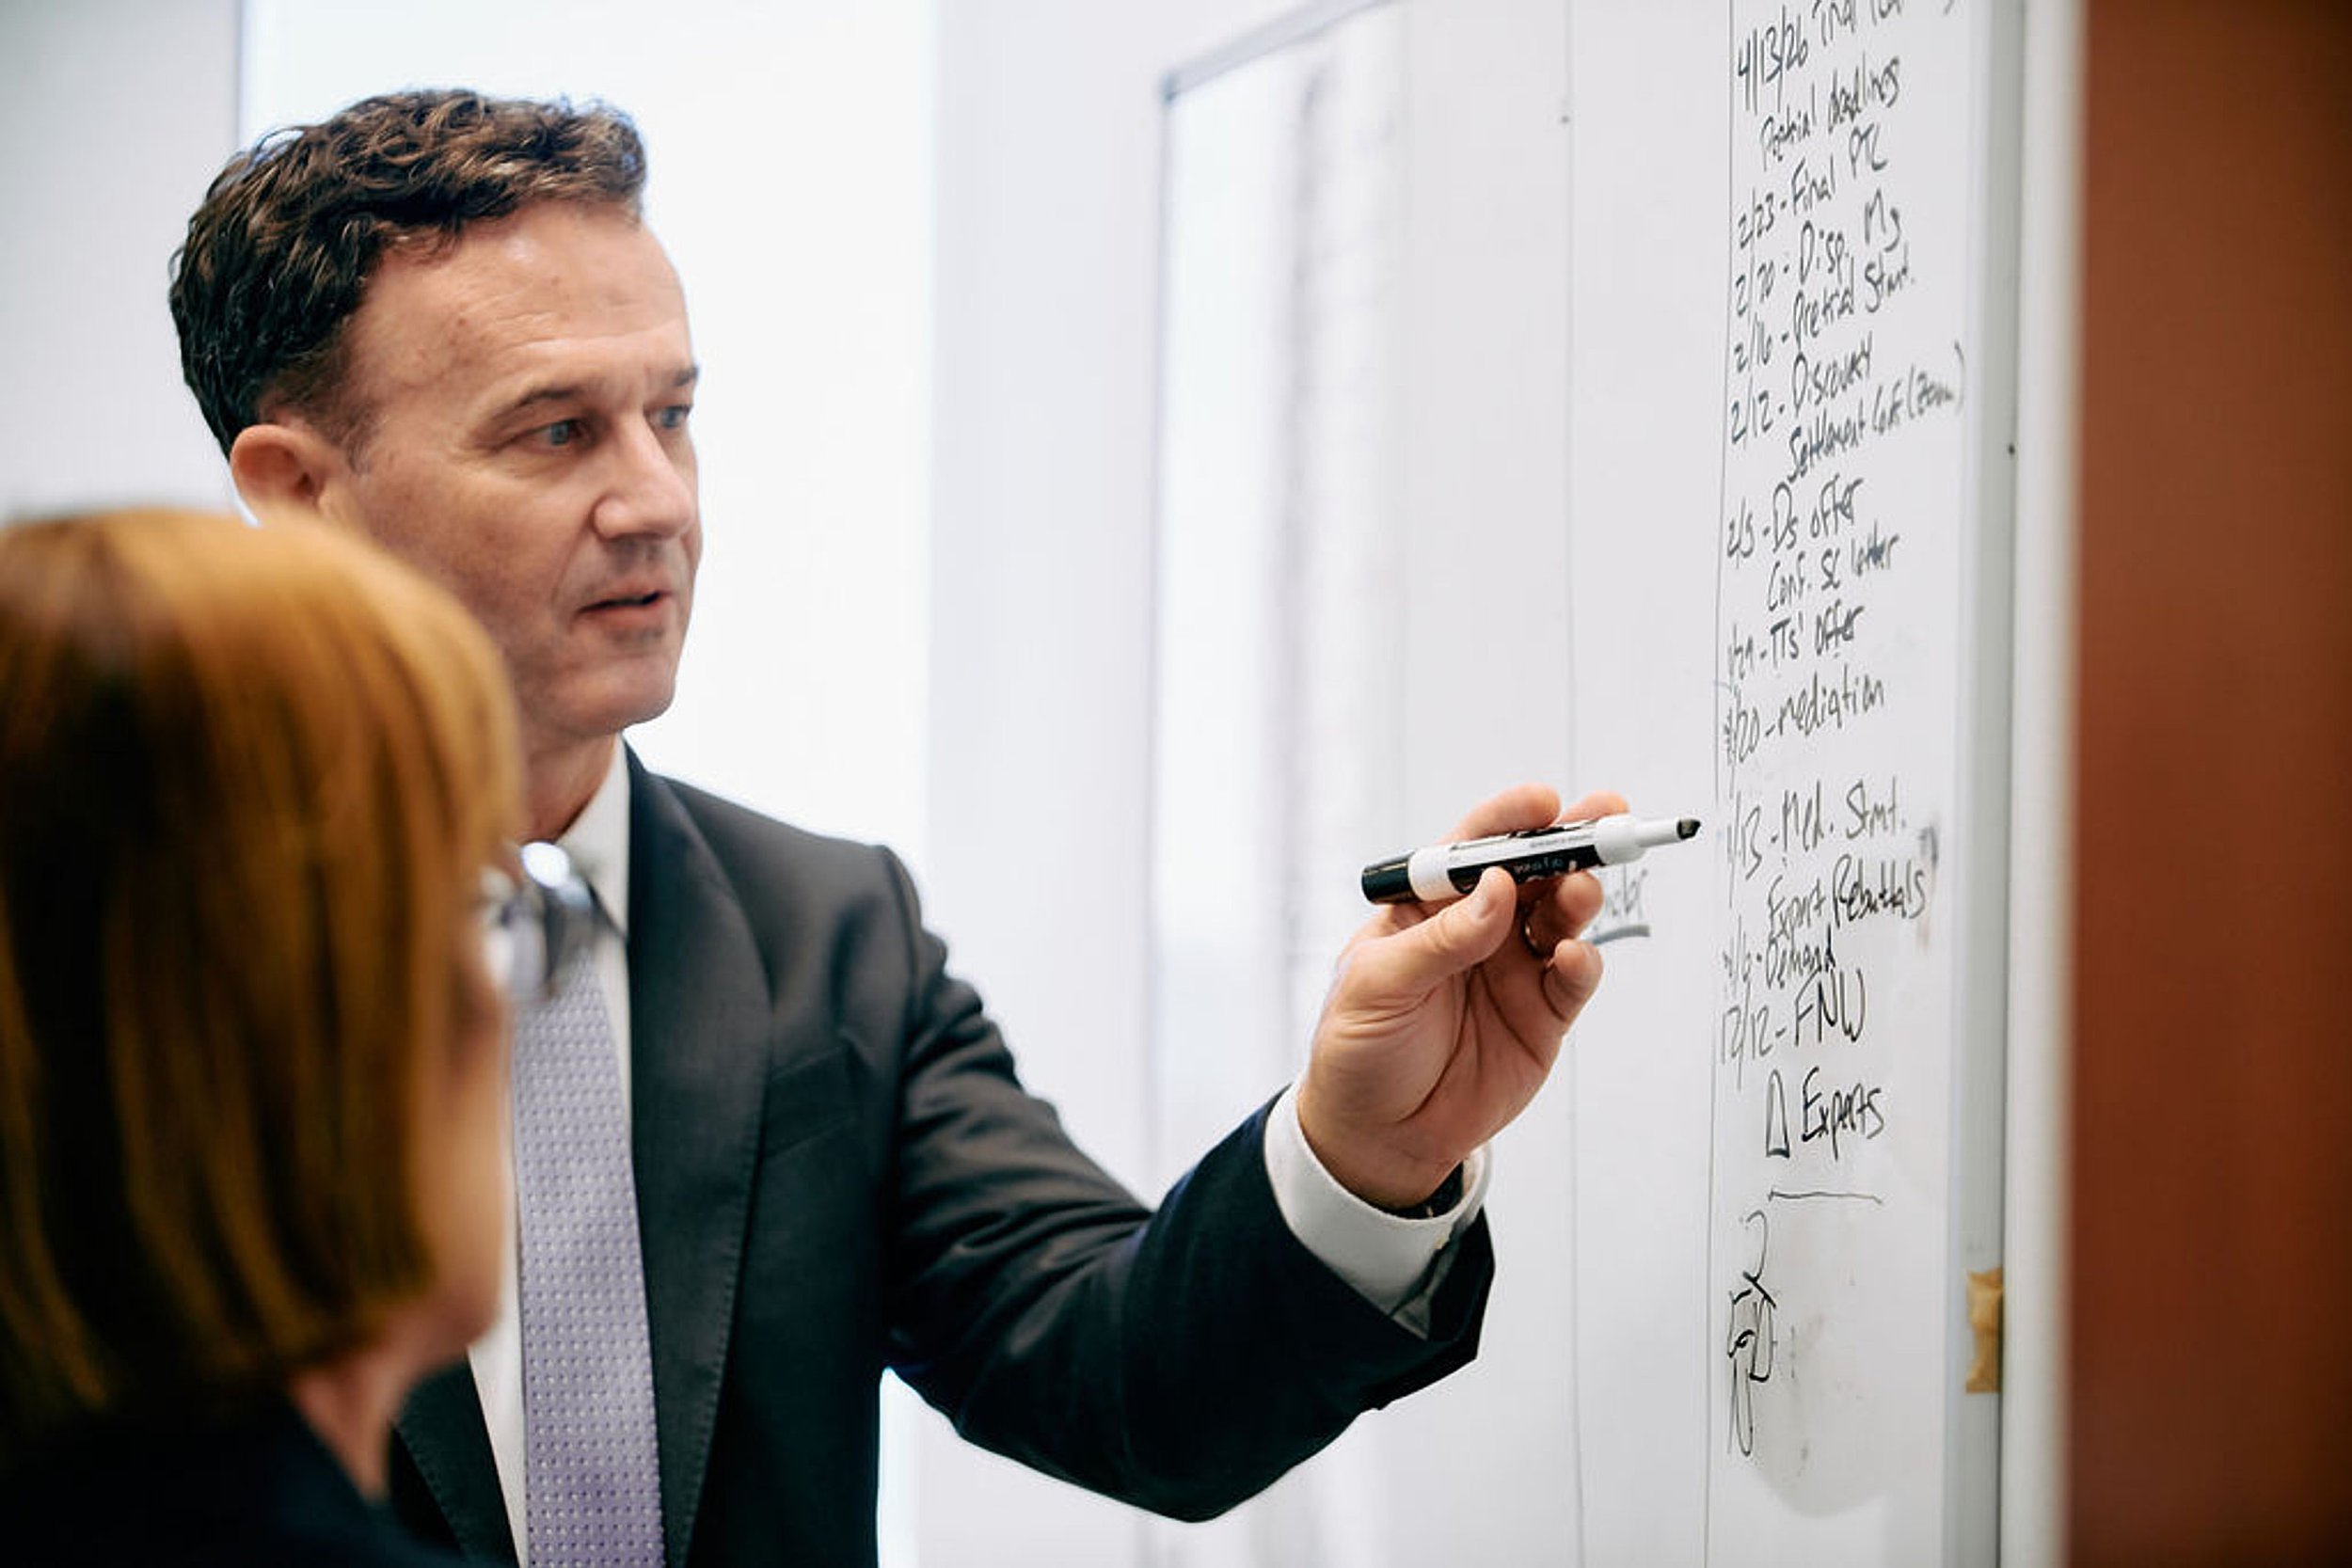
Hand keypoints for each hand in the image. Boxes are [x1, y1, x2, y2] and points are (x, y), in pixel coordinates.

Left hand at [1296, 783, 1625, 1209]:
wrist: (1378, 1136)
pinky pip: (1574, 977)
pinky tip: (1573, 956)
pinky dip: (1583, 960)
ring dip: (1578, 896)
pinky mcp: (1542, 1016)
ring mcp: (1514, 969)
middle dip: (1570, 842)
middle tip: (1604, 821)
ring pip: (1560, 915)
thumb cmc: (1359, 1050)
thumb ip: (1439, 940)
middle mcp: (1478, 928)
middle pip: (1532, 872)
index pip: (1473, 848)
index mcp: (1427, 907)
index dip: (1510, 820)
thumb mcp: (1378, 987)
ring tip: (1580, 891)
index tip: (1544, 804)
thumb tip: (1496, 888)